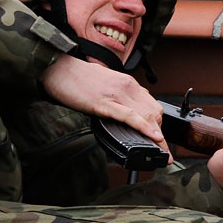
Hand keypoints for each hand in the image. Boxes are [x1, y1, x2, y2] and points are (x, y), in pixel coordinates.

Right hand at [40, 54, 171, 161]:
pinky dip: (145, 128)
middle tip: (164, 152)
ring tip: (164, 154)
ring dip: (159, 138)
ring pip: (147, 116)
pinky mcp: (104, 103)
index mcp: (128, 83)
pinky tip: (155, 138)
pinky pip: (130, 116)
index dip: (160, 125)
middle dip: (162, 135)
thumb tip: (124, 110)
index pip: (152, 105)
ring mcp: (117, 95)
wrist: (58, 69)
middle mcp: (127, 87)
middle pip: (155, 113)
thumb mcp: (105, 84)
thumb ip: (118, 95)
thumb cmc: (77, 77)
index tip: (163, 141)